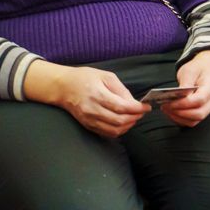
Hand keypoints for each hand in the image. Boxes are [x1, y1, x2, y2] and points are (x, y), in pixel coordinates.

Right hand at [25, 60, 147, 137]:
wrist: (63, 87)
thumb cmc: (85, 78)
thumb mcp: (106, 76)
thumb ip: (121, 90)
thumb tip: (133, 102)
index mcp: (98, 95)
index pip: (122, 107)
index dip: (137, 109)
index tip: (146, 107)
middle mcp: (92, 110)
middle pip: (119, 121)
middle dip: (135, 118)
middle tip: (142, 112)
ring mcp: (89, 120)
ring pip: (113, 130)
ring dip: (128, 126)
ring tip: (134, 117)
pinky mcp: (87, 125)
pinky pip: (106, 133)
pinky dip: (118, 130)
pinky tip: (124, 123)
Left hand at [161, 49, 209, 126]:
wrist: (208, 69)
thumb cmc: (199, 68)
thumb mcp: (190, 70)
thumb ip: (185, 83)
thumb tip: (177, 96)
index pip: (200, 100)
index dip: (184, 104)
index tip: (169, 103)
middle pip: (199, 114)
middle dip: (180, 113)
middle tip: (165, 107)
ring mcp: (209, 108)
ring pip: (195, 120)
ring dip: (178, 118)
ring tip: (166, 109)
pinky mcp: (203, 112)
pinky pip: (191, 121)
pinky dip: (180, 119)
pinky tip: (171, 112)